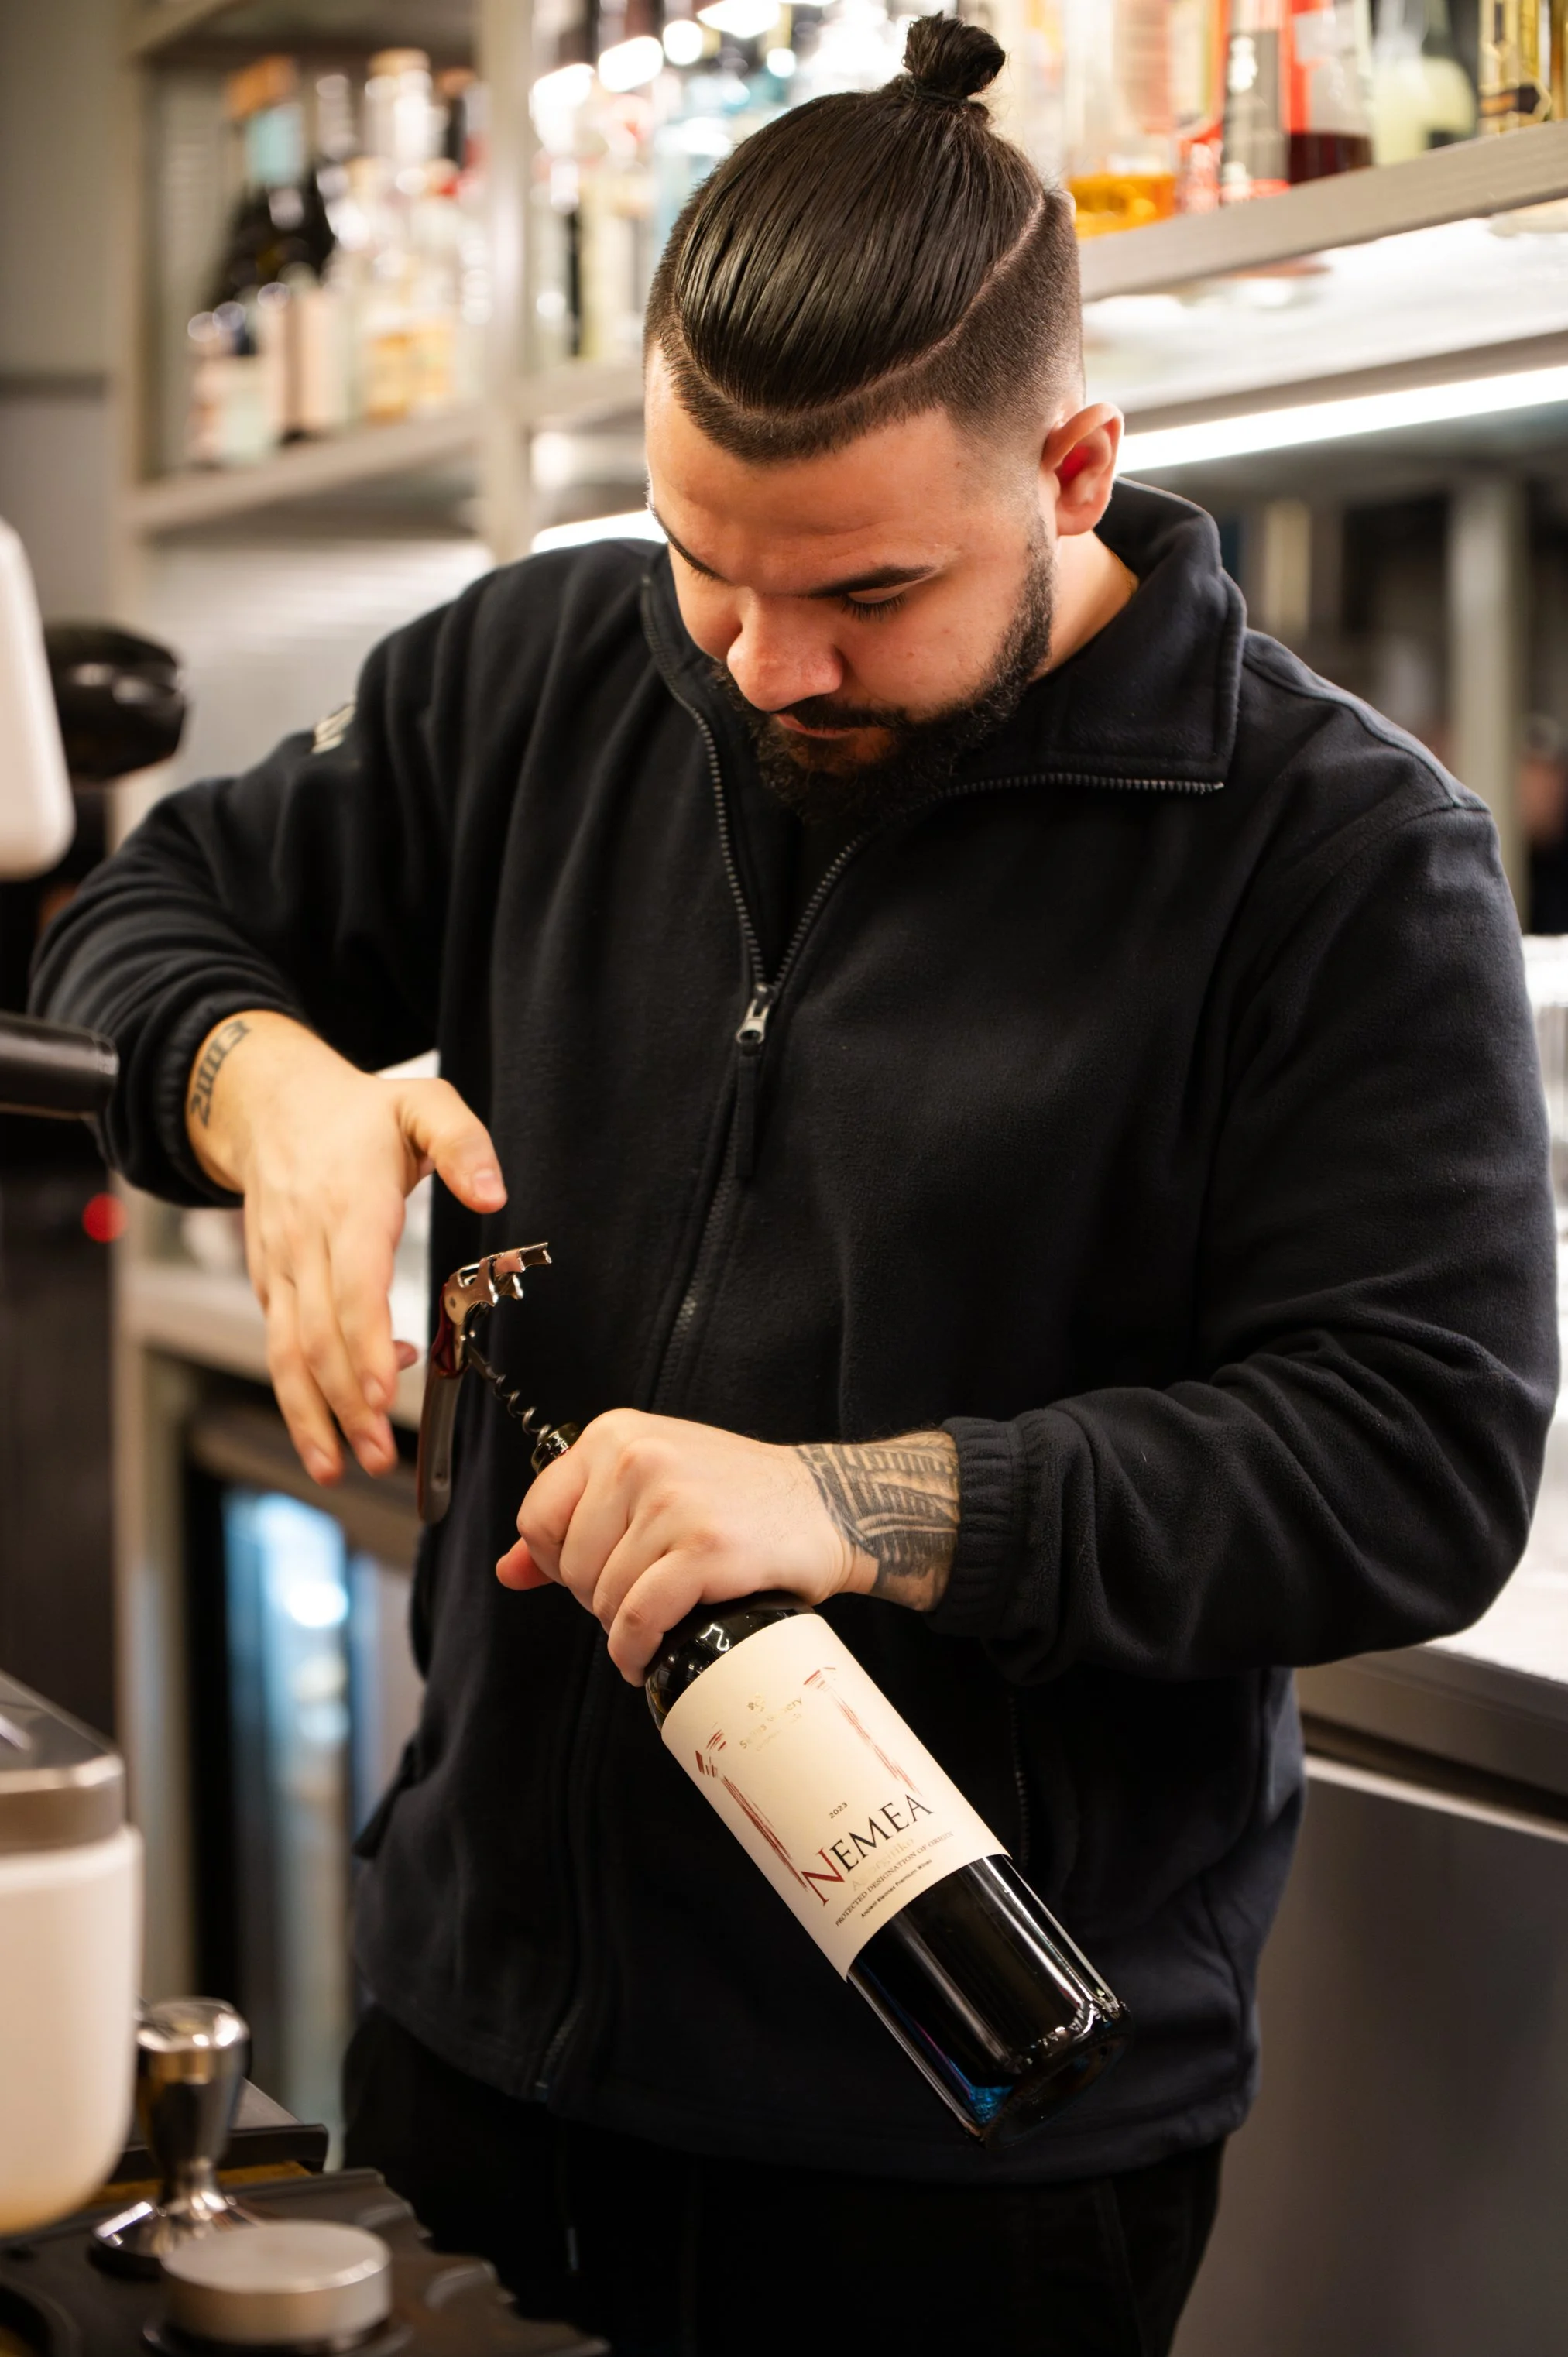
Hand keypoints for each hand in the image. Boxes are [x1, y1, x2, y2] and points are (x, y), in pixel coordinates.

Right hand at [185, 1010, 505, 1485]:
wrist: (271, 1105)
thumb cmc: (356, 1114)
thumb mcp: (423, 1105)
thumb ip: (463, 1145)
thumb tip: (494, 1195)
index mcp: (349, 1205)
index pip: (353, 1288)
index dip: (366, 1346)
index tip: (385, 1394)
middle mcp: (307, 1243)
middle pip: (318, 1337)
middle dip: (345, 1404)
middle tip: (376, 1457)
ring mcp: (281, 1267)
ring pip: (287, 1352)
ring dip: (311, 1416)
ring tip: (339, 1467)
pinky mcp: (270, 1284)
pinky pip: (280, 1345)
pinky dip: (301, 1390)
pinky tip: (338, 1420)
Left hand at [496, 1411, 958, 1679]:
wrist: (826, 1504)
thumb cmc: (738, 1497)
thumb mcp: (651, 1485)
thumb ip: (576, 1519)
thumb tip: (508, 1569)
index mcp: (615, 1435)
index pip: (538, 1519)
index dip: (560, 1563)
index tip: (597, 1574)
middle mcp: (637, 1457)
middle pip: (569, 1566)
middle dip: (597, 1597)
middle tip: (641, 1597)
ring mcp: (672, 1501)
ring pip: (603, 1597)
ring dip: (623, 1627)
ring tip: (657, 1619)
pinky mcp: (705, 1548)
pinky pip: (638, 1618)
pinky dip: (636, 1648)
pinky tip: (650, 1652)